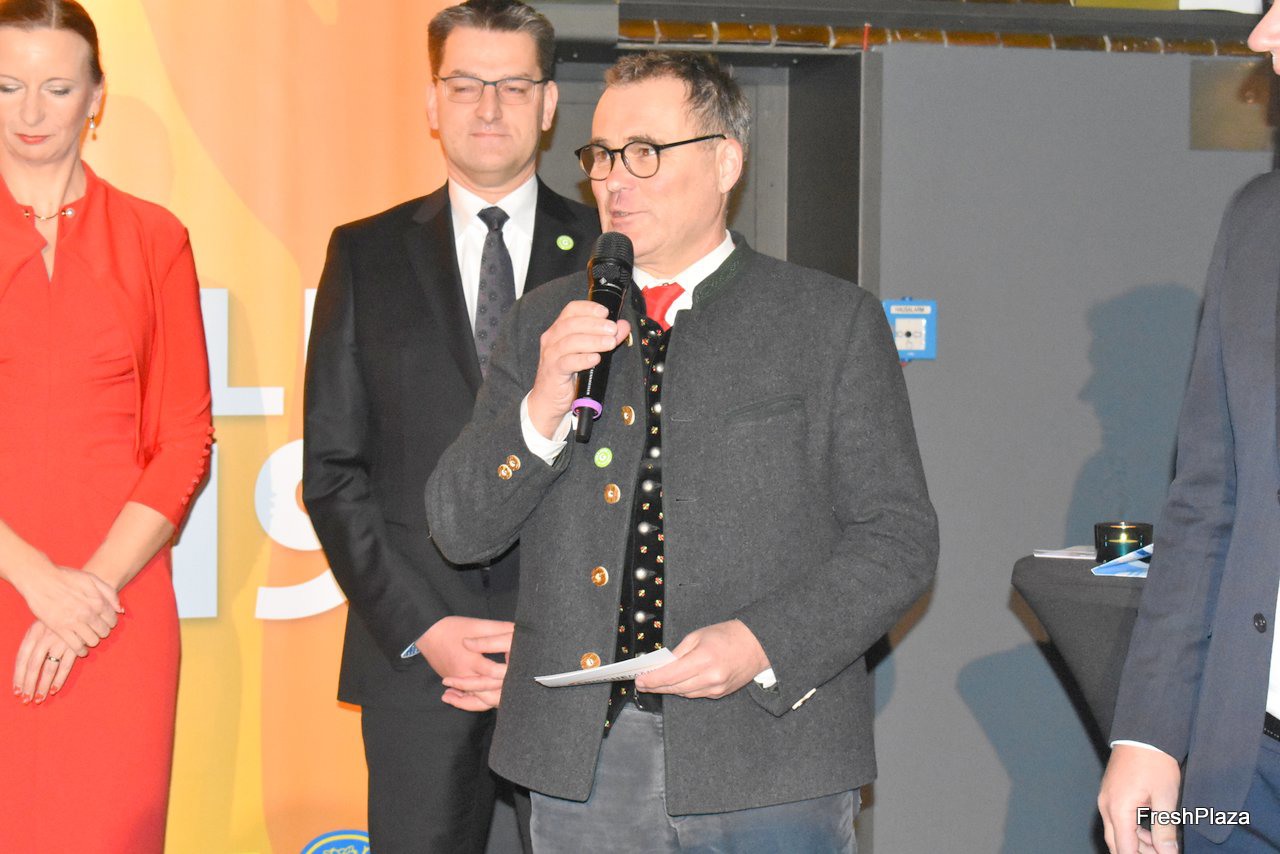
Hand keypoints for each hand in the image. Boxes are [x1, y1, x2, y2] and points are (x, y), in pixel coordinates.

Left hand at [13, 621, 76, 704]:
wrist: (83, 602)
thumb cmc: (61, 615)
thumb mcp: (43, 622)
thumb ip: (33, 640)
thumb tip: (22, 664)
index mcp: (34, 632)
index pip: (21, 658)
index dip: (18, 676)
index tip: (16, 690)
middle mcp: (45, 637)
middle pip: (33, 665)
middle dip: (29, 684)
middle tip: (26, 699)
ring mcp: (60, 641)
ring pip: (48, 668)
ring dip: (43, 685)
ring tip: (39, 698)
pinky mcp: (75, 644)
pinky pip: (65, 665)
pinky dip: (59, 678)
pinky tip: (54, 689)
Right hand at [15, 565, 120, 655]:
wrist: (41, 579)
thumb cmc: (66, 577)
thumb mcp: (92, 579)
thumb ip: (109, 593)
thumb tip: (120, 610)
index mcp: (98, 601)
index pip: (112, 619)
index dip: (110, 622)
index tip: (105, 622)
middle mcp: (89, 613)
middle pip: (104, 631)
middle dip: (102, 632)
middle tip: (96, 630)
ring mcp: (74, 622)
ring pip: (92, 641)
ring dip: (92, 641)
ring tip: (89, 638)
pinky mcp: (60, 629)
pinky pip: (75, 647)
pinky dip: (81, 651)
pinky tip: (81, 650)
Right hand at [419, 617, 512, 711]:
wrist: (427, 633)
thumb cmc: (454, 627)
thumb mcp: (478, 624)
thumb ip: (499, 629)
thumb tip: (520, 630)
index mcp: (471, 660)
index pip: (494, 673)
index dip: (509, 671)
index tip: (522, 667)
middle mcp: (464, 675)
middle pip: (488, 693)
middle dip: (505, 691)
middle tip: (520, 685)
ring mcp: (459, 682)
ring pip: (478, 701)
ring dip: (493, 700)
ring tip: (509, 696)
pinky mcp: (456, 683)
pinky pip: (468, 699)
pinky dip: (478, 703)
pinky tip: (490, 698)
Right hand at [526, 300, 630, 439]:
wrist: (548, 400)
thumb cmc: (567, 374)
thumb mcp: (587, 352)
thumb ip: (604, 337)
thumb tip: (622, 326)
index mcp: (558, 329)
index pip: (571, 310)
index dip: (588, 308)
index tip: (605, 312)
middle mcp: (552, 339)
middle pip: (572, 324)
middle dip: (595, 324)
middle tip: (612, 329)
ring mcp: (551, 355)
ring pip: (570, 341)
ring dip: (593, 340)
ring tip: (610, 343)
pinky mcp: (553, 371)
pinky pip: (567, 362)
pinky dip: (582, 359)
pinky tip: (595, 358)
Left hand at [634, 619, 769, 698]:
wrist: (756, 645)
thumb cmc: (727, 636)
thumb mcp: (698, 636)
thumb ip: (678, 652)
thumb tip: (661, 665)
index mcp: (704, 659)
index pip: (670, 675)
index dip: (652, 680)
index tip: (639, 680)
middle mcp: (711, 677)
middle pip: (675, 687)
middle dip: (656, 686)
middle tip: (642, 683)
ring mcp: (716, 688)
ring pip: (684, 693)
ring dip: (669, 689)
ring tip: (656, 683)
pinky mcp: (720, 694)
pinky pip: (695, 694)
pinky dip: (684, 689)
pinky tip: (676, 683)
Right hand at [1099, 744, 1181, 853]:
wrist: (1143, 733)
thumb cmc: (1154, 762)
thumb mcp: (1165, 798)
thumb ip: (1164, 829)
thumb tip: (1168, 852)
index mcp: (1118, 809)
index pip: (1125, 849)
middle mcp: (1107, 806)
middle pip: (1117, 844)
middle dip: (1138, 853)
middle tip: (1162, 853)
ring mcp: (1106, 799)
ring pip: (1117, 832)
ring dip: (1136, 843)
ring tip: (1161, 845)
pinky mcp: (1111, 793)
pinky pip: (1117, 819)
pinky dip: (1132, 829)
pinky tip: (1150, 830)